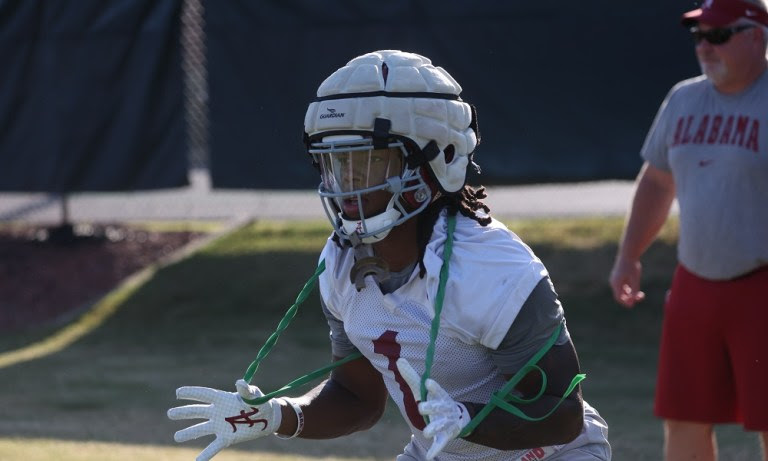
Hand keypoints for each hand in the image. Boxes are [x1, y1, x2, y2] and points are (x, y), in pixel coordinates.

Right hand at [167, 379, 281, 460]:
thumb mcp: (254, 395)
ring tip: (176, 438)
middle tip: (170, 414)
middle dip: (184, 413)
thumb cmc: (260, 402)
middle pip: (198, 411)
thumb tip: (239, 383)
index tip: (178, 393)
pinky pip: (213, 447)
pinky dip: (205, 455)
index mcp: (223, 398)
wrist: (267, 418)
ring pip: (201, 430)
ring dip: (188, 433)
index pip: (204, 395)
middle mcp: (218, 412)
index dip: (192, 393)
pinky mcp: (227, 438)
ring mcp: (221, 426)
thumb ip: (246, 390)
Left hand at [397, 358, 470, 459]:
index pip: (437, 390)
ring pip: (438, 426)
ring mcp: (445, 423)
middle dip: (430, 407)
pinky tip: (429, 456)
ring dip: (432, 429)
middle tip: (421, 407)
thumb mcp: (423, 389)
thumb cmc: (435, 401)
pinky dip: (435, 449)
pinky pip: (440, 444)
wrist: (457, 418)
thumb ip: (410, 376)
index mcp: (439, 396)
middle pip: (436, 407)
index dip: (433, 387)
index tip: (429, 382)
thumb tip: (399, 360)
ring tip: (425, 431)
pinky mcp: (445, 436)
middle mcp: (443, 409)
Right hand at [609, 257, 644, 307]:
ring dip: (631, 293)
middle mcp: (614, 282)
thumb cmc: (632, 266)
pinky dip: (629, 287)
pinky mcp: (618, 276)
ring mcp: (615, 279)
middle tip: (641, 295)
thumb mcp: (635, 279)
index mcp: (616, 283)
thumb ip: (634, 290)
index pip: (619, 298)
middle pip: (621, 295)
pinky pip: (623, 285)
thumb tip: (634, 300)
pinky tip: (636, 283)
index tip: (635, 303)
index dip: (626, 302)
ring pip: (622, 290)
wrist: (628, 253)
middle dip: (630, 297)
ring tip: (640, 291)